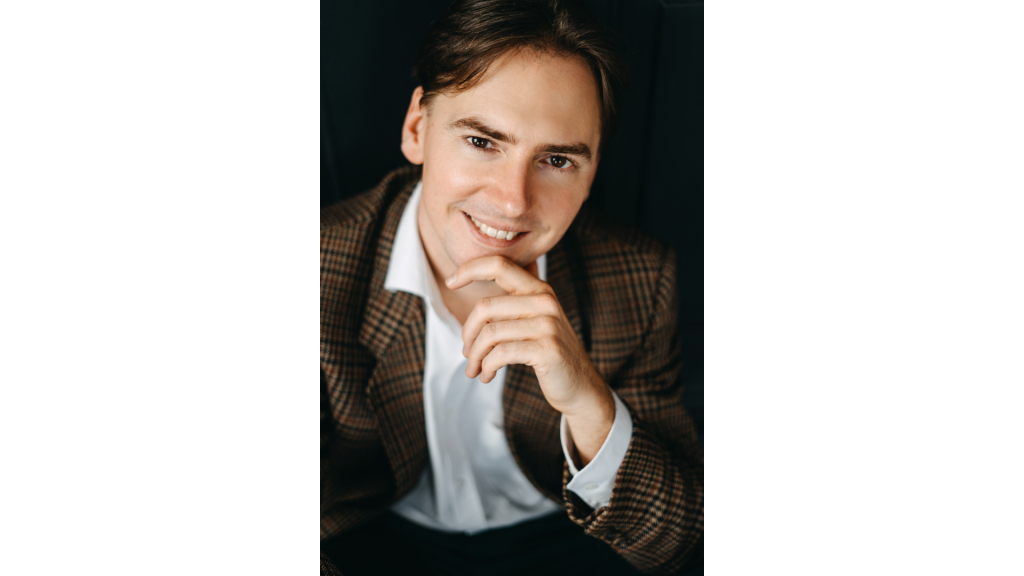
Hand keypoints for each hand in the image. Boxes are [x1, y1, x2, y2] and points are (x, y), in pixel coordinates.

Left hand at [446, 256, 614, 463]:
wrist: (580, 386)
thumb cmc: (548, 353)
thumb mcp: (534, 320)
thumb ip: (511, 303)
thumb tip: (465, 285)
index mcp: (539, 289)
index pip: (499, 265)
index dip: (470, 269)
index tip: (450, 281)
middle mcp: (545, 302)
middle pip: (485, 307)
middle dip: (467, 333)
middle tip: (466, 353)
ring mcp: (548, 325)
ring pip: (490, 333)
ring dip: (475, 356)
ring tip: (474, 369)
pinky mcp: (547, 350)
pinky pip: (501, 354)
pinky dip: (487, 367)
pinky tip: (487, 376)